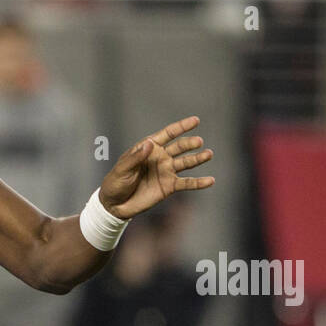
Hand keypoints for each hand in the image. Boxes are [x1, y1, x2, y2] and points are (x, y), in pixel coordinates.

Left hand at [98, 116, 213, 218]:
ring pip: (186, 163)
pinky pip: (187, 183)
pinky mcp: (169, 186)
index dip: (181, 127)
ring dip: (198, 158)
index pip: (168, 134)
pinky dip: (199, 182)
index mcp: (149, 148)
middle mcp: (161, 157)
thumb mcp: (123, 169)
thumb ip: (136, 157)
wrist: (115, 204)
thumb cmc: (115, 182)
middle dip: (189, 143)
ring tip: (208, 154)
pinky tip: (210, 181)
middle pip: (180, 147)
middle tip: (198, 142)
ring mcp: (166, 171)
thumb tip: (150, 143)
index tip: (195, 120)